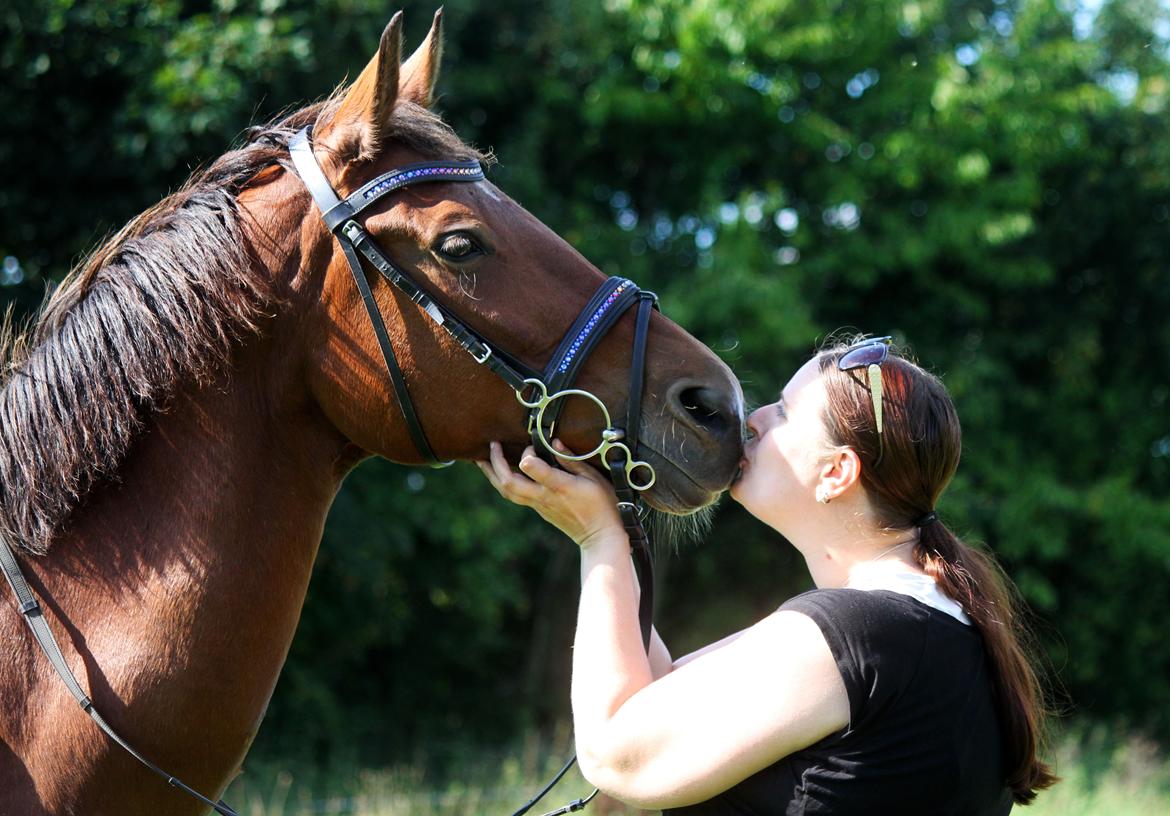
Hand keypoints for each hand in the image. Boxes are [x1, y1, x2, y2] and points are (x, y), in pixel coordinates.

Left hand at [477, 441, 625, 548]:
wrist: (600, 537)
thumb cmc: (602, 505)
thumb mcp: (594, 477)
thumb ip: (572, 460)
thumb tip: (554, 442)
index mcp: (559, 487)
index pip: (533, 470)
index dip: (527, 455)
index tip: (532, 444)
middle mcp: (544, 497)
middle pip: (509, 483)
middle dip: (496, 463)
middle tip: (492, 445)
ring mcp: (539, 505)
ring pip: (507, 491)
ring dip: (492, 474)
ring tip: (482, 459)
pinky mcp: (538, 510)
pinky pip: (514, 495)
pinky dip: (503, 482)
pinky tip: (501, 472)